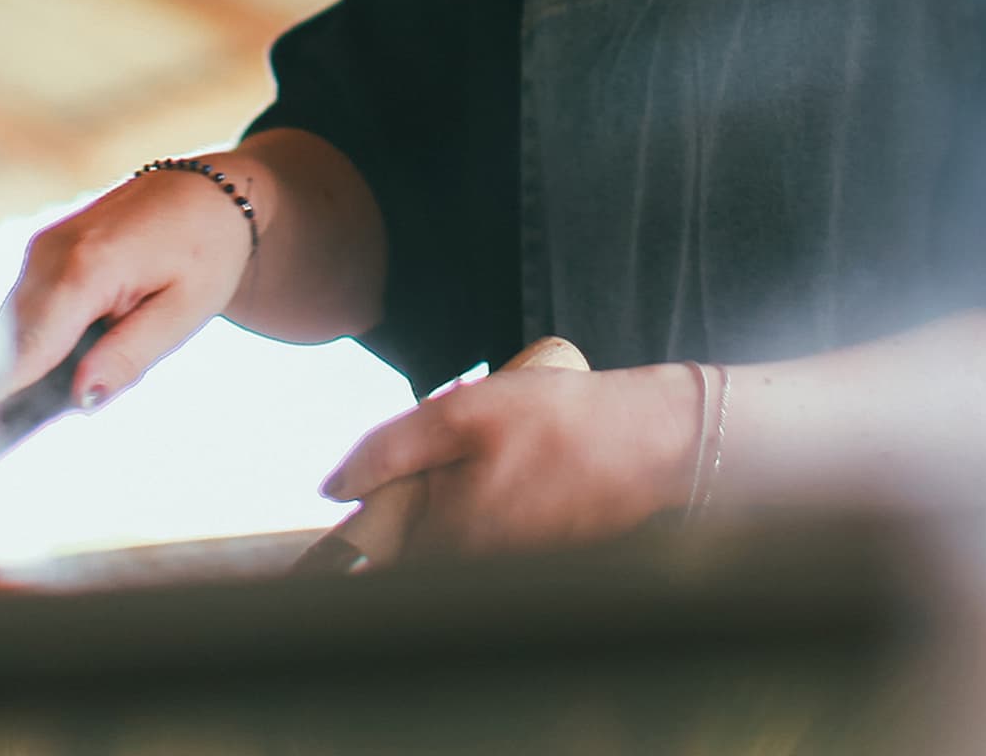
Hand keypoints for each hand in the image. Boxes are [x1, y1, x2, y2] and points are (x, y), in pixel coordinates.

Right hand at [0, 166, 256, 414]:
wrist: (207, 191)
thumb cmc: (205, 251)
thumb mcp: (185, 312)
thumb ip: (130, 355)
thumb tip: (81, 400)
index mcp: (87, 268)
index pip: (31, 347)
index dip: (1, 396)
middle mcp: (51, 253)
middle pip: (13, 343)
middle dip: (9, 391)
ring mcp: (42, 247)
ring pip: (12, 327)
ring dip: (18, 367)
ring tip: (15, 422)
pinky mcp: (43, 250)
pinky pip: (24, 308)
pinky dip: (29, 342)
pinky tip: (44, 374)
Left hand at [319, 362, 701, 557]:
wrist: (655, 445)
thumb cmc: (562, 424)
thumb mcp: (465, 412)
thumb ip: (389, 448)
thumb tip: (330, 488)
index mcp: (444, 542)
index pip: (370, 552)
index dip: (366, 513)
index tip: (379, 484)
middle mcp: (473, 573)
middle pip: (412, 543)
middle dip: (417, 495)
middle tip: (454, 446)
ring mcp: (508, 573)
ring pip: (452, 538)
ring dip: (456, 496)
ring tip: (498, 451)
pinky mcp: (537, 565)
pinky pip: (489, 540)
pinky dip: (491, 504)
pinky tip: (522, 467)